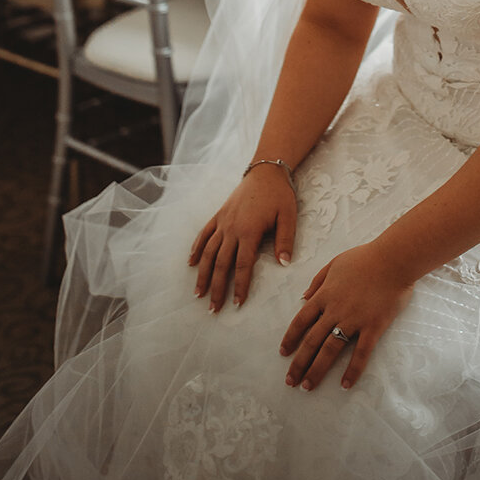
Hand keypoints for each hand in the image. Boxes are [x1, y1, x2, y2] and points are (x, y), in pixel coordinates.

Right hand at [188, 166, 296, 310]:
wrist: (265, 170)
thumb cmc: (280, 194)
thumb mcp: (288, 216)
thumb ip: (285, 240)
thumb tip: (284, 264)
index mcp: (249, 231)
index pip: (243, 265)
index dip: (240, 286)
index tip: (237, 304)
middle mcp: (232, 228)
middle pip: (221, 263)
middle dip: (217, 288)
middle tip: (213, 309)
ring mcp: (223, 221)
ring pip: (208, 252)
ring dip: (203, 274)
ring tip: (198, 294)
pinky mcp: (219, 214)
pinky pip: (204, 234)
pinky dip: (196, 249)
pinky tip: (191, 263)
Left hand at [279, 242, 413, 391]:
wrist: (393, 259)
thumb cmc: (365, 258)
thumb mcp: (335, 263)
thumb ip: (318, 280)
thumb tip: (303, 297)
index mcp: (325, 295)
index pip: (301, 320)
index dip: (291, 338)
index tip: (283, 353)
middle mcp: (335, 310)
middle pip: (312, 340)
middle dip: (299, 362)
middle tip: (290, 381)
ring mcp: (353, 320)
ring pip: (330, 350)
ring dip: (317, 370)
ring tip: (307, 387)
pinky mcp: (372, 327)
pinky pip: (361, 353)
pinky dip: (352, 371)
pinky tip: (345, 385)